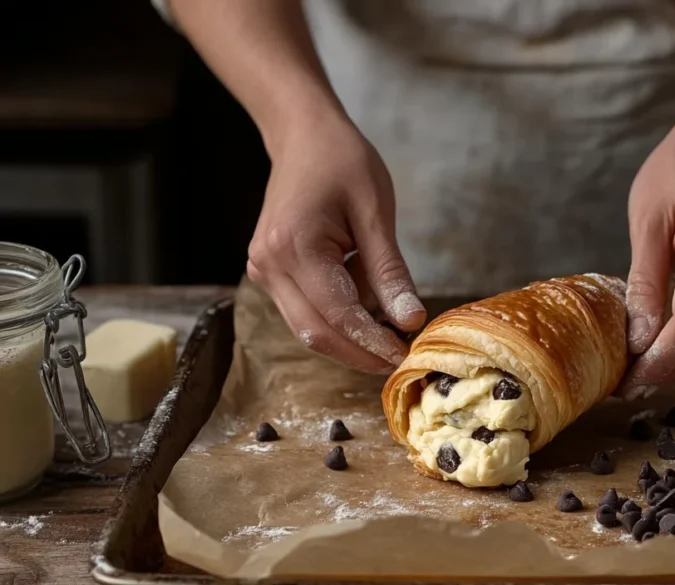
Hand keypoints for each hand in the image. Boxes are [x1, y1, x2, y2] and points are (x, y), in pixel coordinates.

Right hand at [246, 108, 424, 372]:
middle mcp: (269, 266)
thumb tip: (410, 321)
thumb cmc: (342, 163)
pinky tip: (370, 312)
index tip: (406, 356)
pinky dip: (338, 320)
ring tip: (392, 335)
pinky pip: (305, 312)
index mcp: (293, 247)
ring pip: (308, 329)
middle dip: (361, 352)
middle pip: (317, 333)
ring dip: (350, 340)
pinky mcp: (270, 274)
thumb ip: (390, 272)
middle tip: (401, 357)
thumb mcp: (376, 213)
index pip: (338, 315)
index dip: (373, 342)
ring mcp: (264, 272)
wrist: (302, 136)